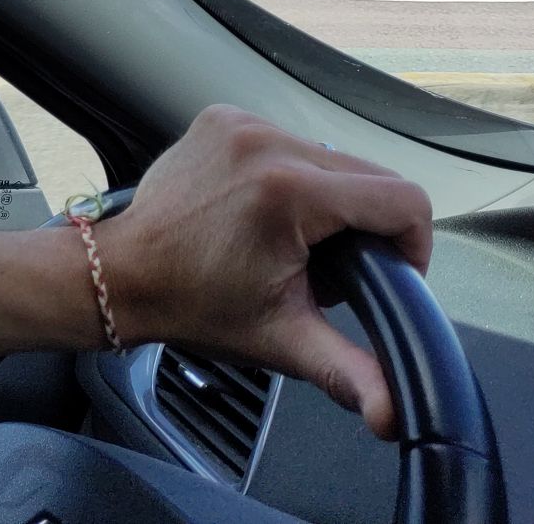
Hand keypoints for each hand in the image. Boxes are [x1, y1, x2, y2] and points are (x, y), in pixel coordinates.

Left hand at [93, 105, 433, 440]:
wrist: (121, 273)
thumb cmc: (192, 303)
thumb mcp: (282, 339)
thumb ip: (350, 372)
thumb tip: (394, 415)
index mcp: (289, 190)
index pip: (403, 199)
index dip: (412, 245)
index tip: (387, 275)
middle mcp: (266, 143)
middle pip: (370, 175)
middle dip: (367, 225)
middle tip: (329, 268)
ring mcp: (241, 124)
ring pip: (332, 156)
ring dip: (330, 198)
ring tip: (296, 241)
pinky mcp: (222, 118)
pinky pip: (289, 141)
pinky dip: (292, 174)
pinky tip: (267, 210)